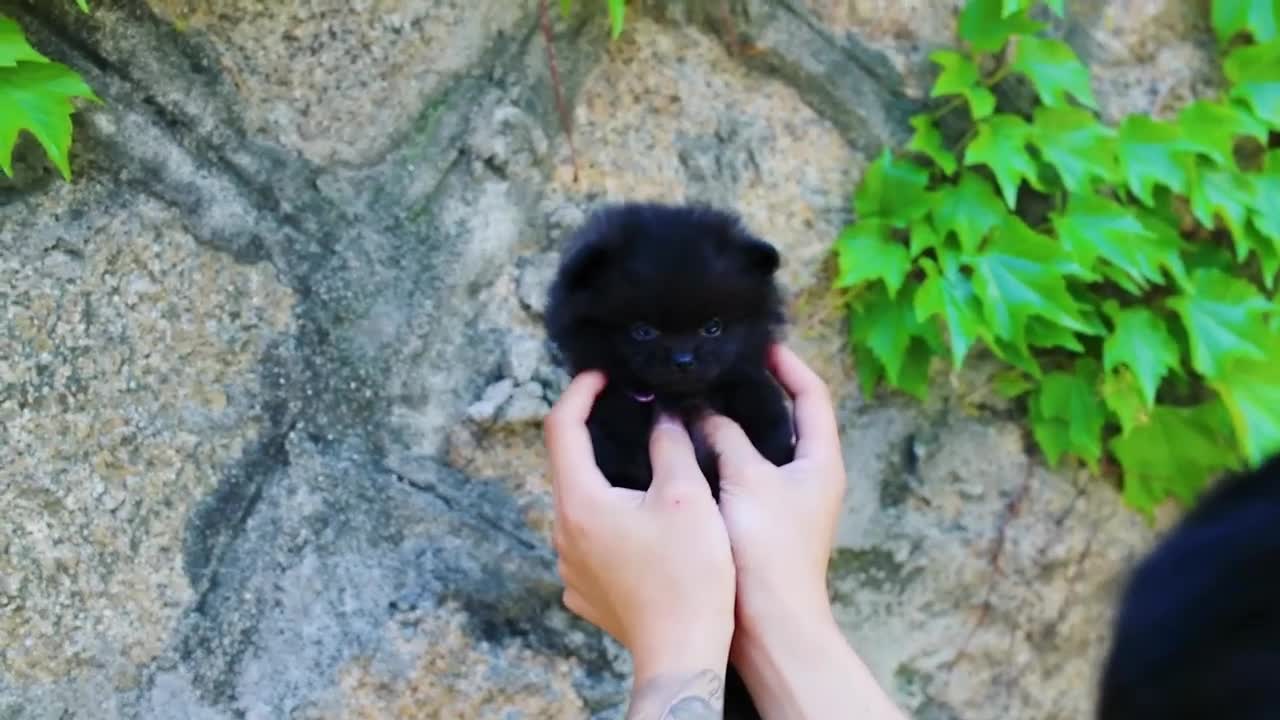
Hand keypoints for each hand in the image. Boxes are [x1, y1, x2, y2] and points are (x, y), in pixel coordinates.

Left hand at [545, 371, 735, 681]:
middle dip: (598, 436)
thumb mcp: (687, 496)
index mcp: (580, 501)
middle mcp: (563, 531)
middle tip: (634, 416)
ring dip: (607, 482)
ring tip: (649, 474)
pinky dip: (612, 521)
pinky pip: (590, 541)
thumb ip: (670, 445)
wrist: (683, 652)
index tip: (603, 376)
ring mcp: (570, 565)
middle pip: (570, 466)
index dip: (580, 391)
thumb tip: (663, 415)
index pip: (561, 426)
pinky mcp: (585, 590)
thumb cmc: (690, 575)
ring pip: (581, 505)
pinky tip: (646, 527)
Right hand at [698, 346, 905, 718]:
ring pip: (758, 449)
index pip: (812, 395)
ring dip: (730, 425)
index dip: (788, 364)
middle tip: (716, 369)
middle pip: (787, 419)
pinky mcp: (759, 525)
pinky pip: (738, 475)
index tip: (758, 343)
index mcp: (820, 461)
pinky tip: (684, 450)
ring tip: (693, 400)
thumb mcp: (747, 480)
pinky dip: (717, 456)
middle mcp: (809, 478)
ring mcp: (785, 503)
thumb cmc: (768, 550)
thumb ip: (726, 436)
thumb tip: (701, 412)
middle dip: (754, 391)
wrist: (769, 626)